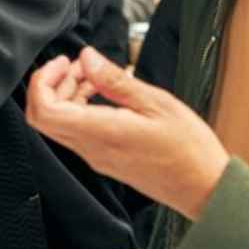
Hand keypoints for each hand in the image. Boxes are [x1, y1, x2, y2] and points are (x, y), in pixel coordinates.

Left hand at [26, 47, 228, 219]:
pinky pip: (77, 131)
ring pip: (60, 124)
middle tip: (77, 64)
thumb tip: (87, 58)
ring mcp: (97, 157)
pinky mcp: (105, 159)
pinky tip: (103, 93)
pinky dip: (80, 108)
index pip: (44, 111)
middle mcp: (91, 149)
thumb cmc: (189, 149)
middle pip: (44, 117)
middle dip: (52, 84)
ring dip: (67, 94)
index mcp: (101, 134)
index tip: (62, 62)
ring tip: (93, 75)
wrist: (205, 190)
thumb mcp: (156, 103)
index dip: (43, 81)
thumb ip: (115, 81)